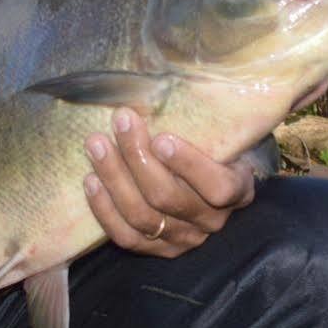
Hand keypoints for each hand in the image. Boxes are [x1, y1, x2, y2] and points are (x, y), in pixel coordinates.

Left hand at [83, 108, 254, 257]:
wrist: (213, 181)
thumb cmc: (215, 147)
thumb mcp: (223, 134)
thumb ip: (208, 119)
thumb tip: (170, 76)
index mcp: (238, 191)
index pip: (218, 188)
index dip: (188, 165)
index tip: (162, 137)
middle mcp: (212, 221)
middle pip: (168, 198)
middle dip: (137, 158)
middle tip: (120, 122)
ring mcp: (184, 240)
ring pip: (143, 217)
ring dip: (115, 178)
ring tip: (96, 145)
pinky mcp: (158, 250)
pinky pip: (126, 237)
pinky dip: (105, 210)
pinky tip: (90, 181)